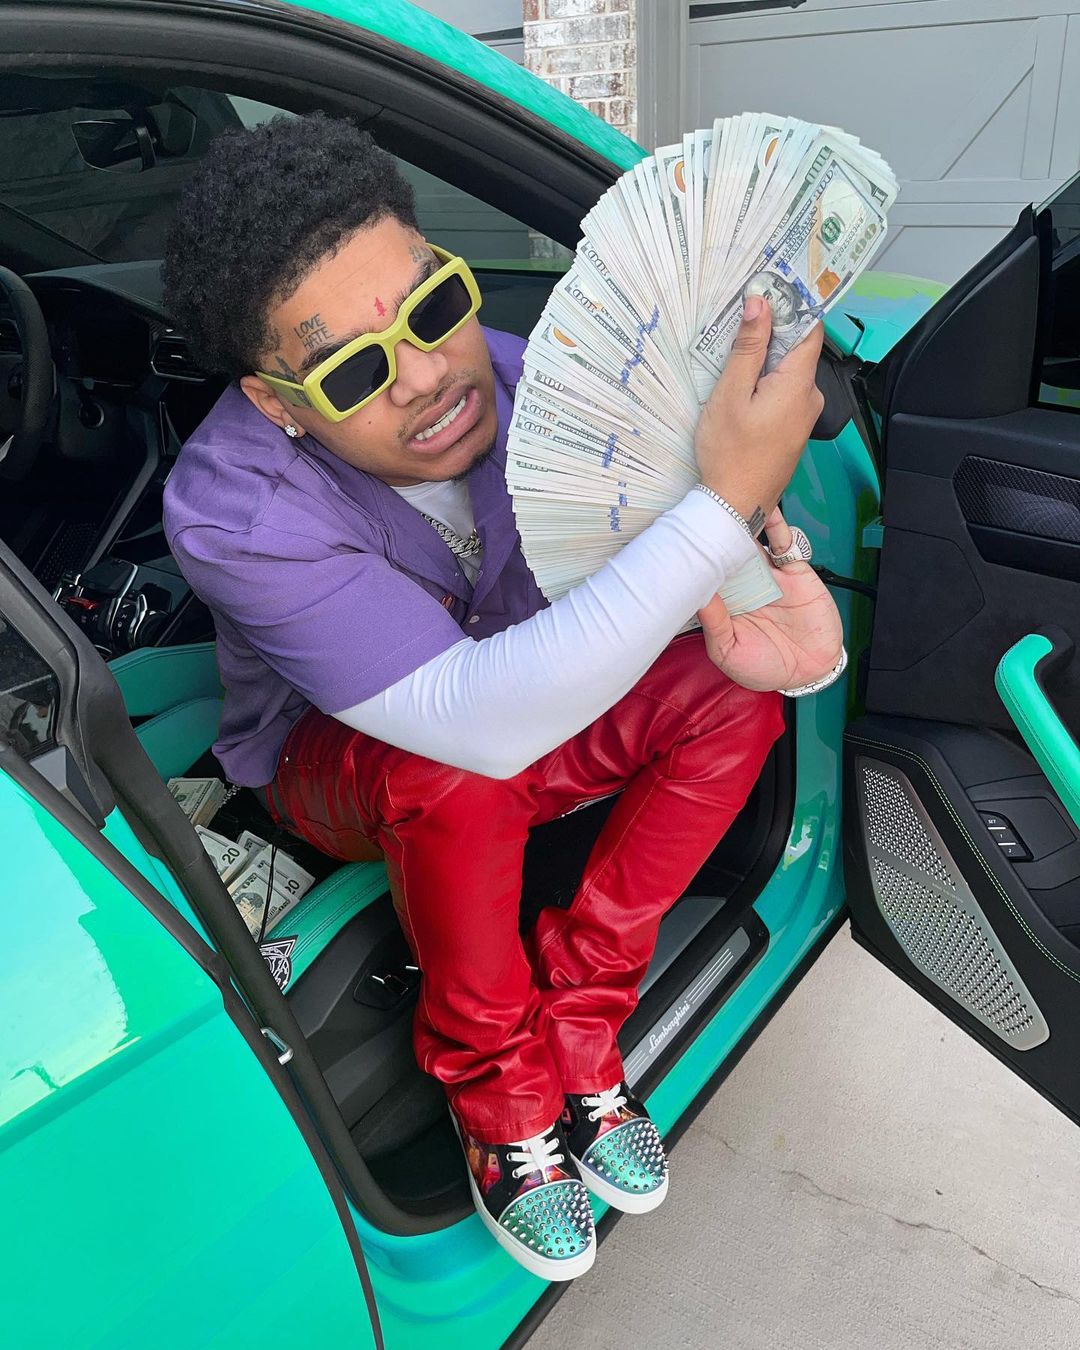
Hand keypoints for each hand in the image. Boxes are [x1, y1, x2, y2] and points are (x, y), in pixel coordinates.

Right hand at [694, 298, 824, 528]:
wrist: (734, 505)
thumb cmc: (730, 453)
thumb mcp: (730, 394)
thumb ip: (747, 348)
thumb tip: (760, 304)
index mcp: (799, 384)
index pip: (809, 328)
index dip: (792, 306)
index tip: (769, 292)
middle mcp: (810, 398)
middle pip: (797, 350)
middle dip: (771, 334)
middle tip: (739, 327)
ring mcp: (804, 416)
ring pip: (788, 373)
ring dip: (764, 362)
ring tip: (734, 363)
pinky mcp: (793, 430)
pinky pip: (784, 394)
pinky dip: (765, 384)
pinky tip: (741, 393)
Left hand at [696, 508, 842, 690]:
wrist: (810, 672)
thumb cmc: (764, 667)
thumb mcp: (729, 652)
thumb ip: (714, 623)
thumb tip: (697, 595)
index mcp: (723, 601)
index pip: (704, 571)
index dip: (695, 555)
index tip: (681, 540)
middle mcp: (743, 583)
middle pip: (725, 549)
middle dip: (714, 530)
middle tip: (700, 509)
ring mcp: (768, 574)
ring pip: (751, 540)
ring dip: (742, 521)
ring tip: (728, 500)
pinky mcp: (794, 570)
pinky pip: (784, 543)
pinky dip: (776, 525)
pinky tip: (767, 509)